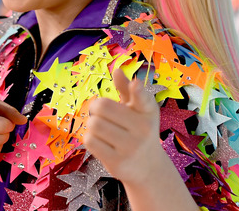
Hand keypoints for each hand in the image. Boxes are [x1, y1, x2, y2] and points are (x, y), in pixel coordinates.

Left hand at [85, 68, 162, 184]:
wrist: (148, 167)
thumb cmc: (139, 131)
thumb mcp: (138, 109)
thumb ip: (127, 89)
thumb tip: (117, 70)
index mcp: (148, 112)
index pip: (144, 99)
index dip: (138, 91)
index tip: (136, 85)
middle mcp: (143, 129)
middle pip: (102, 107)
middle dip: (95, 108)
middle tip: (101, 114)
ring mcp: (131, 147)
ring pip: (94, 124)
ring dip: (91, 124)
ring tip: (102, 129)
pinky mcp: (117, 163)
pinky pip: (90, 141)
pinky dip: (89, 138)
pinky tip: (100, 141)